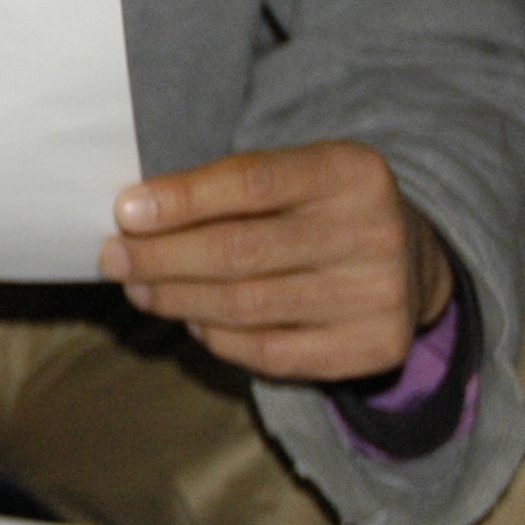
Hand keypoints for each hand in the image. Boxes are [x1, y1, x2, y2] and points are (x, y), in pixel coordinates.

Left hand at [98, 142, 455, 383]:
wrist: (411, 260)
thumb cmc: (319, 210)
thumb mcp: (292, 177)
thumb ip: (225, 190)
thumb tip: (133, 217)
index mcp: (351, 172)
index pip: (251, 183)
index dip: (181, 200)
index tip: (124, 212)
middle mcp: (375, 232)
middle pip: (240, 251)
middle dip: (161, 257)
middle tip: (114, 258)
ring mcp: (379, 295)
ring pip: (247, 306)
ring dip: (177, 299)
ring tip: (139, 288)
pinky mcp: (376, 347)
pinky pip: (270, 352)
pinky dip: (217, 337)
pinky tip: (191, 320)